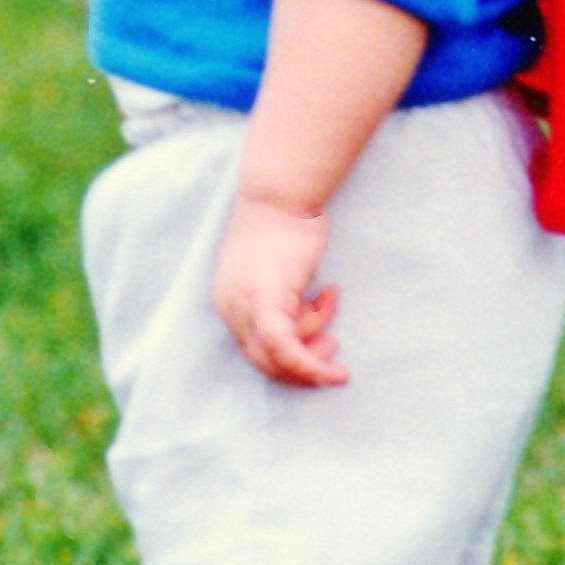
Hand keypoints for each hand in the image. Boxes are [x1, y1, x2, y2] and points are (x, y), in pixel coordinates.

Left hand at [213, 192, 347, 387]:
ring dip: (314, 351)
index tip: (323, 341)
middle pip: (264, 361)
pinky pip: (285, 350)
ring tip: (331, 301)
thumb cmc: (285, 220)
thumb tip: (305, 315)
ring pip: (279, 357)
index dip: (290, 354)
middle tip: (333, 348)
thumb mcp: (281, 268)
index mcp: (229, 300)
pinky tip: (335, 372)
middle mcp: (230, 308)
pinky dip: (311, 367)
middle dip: (302, 363)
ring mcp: (243, 307)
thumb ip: (285, 296)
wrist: (280, 192)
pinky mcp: (263, 302)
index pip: (255, 348)